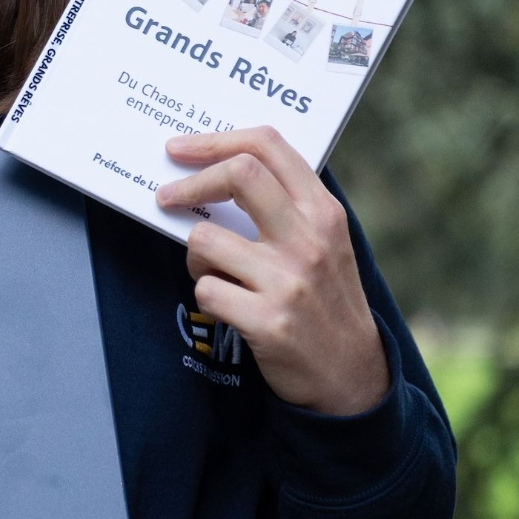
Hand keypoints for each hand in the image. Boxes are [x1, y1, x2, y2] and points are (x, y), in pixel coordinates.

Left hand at [155, 126, 388, 415]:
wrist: (352, 378)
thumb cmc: (324, 301)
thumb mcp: (324, 243)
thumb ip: (285, 206)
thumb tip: (215, 168)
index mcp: (323, 212)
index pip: (268, 146)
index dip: (215, 141)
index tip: (179, 148)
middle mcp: (310, 239)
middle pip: (240, 174)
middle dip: (189, 183)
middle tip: (166, 197)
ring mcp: (290, 280)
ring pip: (204, 239)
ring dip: (196, 257)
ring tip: (216, 275)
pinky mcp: (268, 320)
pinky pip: (204, 290)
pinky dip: (206, 296)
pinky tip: (229, 308)